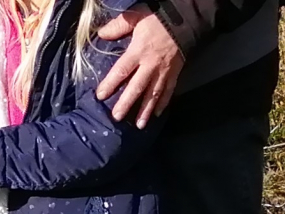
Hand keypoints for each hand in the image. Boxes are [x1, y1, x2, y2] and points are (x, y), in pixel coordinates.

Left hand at [95, 5, 183, 128]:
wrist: (183, 21)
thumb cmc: (157, 18)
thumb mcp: (135, 17)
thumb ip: (117, 26)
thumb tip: (101, 35)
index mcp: (138, 51)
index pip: (122, 70)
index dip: (110, 84)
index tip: (101, 96)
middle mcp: (150, 65)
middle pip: (137, 88)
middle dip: (127, 103)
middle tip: (117, 117)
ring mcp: (164, 72)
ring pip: (153, 95)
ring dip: (146, 111)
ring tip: (139, 125)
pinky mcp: (174, 74)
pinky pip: (168, 92)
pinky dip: (163, 104)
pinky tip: (156, 114)